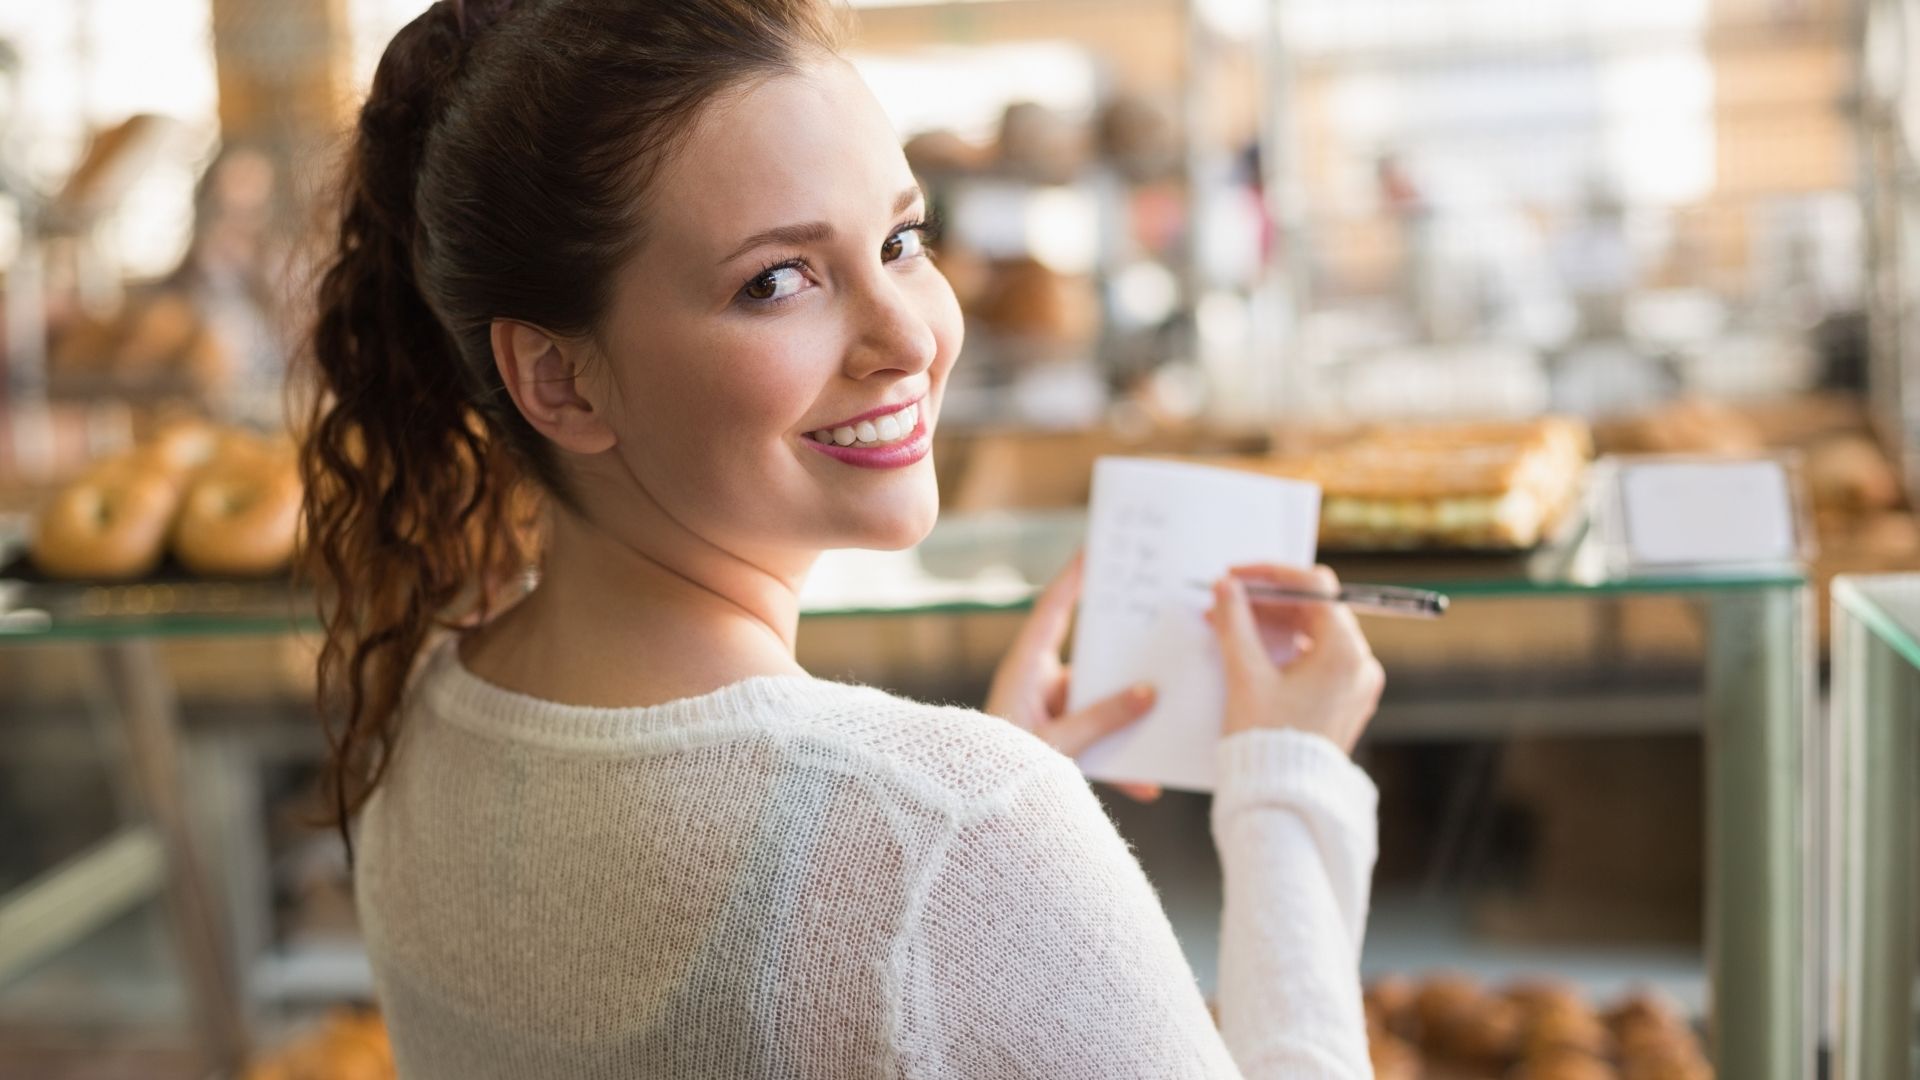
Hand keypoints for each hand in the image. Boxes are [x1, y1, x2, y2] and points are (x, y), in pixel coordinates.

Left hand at [985, 550, 1162, 801]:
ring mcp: (1050, 711)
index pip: (1054, 611)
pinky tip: (1147, 787)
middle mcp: (1039, 683)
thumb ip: (1100, 720)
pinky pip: (1097, 740)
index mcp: (1025, 669)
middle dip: (1126, 649)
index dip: (1074, 578)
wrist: (976, 812)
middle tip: (1159, 620)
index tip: (1096, 549)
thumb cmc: (998, 769)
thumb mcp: (1056, 744)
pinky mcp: (1060, 739)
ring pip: (1100, 703)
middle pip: (1090, 655)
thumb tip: (1149, 694)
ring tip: (1171, 712)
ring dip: (1130, 716)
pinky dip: (1120, 763)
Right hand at [1204, 563, 1384, 752]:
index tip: (1237, 576)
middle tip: (1227, 601)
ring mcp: (1356, 685)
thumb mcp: (1246, 675)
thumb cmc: (1267, 741)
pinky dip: (1286, 648)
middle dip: (1268, 602)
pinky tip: (1251, 650)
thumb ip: (1235, 622)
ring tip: (1231, 626)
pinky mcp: (1344, 701)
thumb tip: (1226, 587)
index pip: (1315, 586)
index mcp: (1345, 653)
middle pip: (1316, 609)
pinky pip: (1318, 659)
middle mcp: (1361, 665)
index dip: (1272, 574)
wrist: (1283, 801)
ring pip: (1315, 633)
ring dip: (1274, 624)